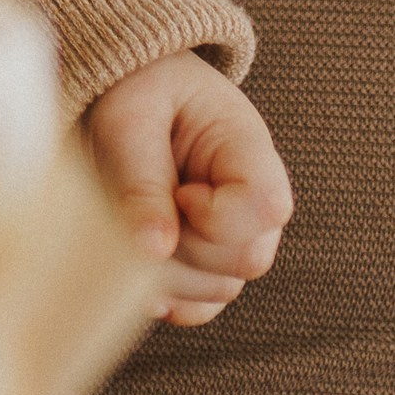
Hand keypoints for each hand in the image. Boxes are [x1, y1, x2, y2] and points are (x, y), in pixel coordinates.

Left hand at [83, 54, 292, 323]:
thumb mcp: (128, 121)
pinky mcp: (207, 262)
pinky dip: (164, 298)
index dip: (216, 215)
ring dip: (165, 271)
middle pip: (244, 260)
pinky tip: (131, 269)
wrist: (130, 88)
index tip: (177, 190)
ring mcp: (235, 237)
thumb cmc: (134, 93)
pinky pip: (199, 307)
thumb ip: (141, 181)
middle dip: (183, 246)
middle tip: (142, 207)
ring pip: (218, 289)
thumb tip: (152, 251)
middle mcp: (253, 202)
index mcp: (248, 149)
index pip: (266, 208)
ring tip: (130, 224)